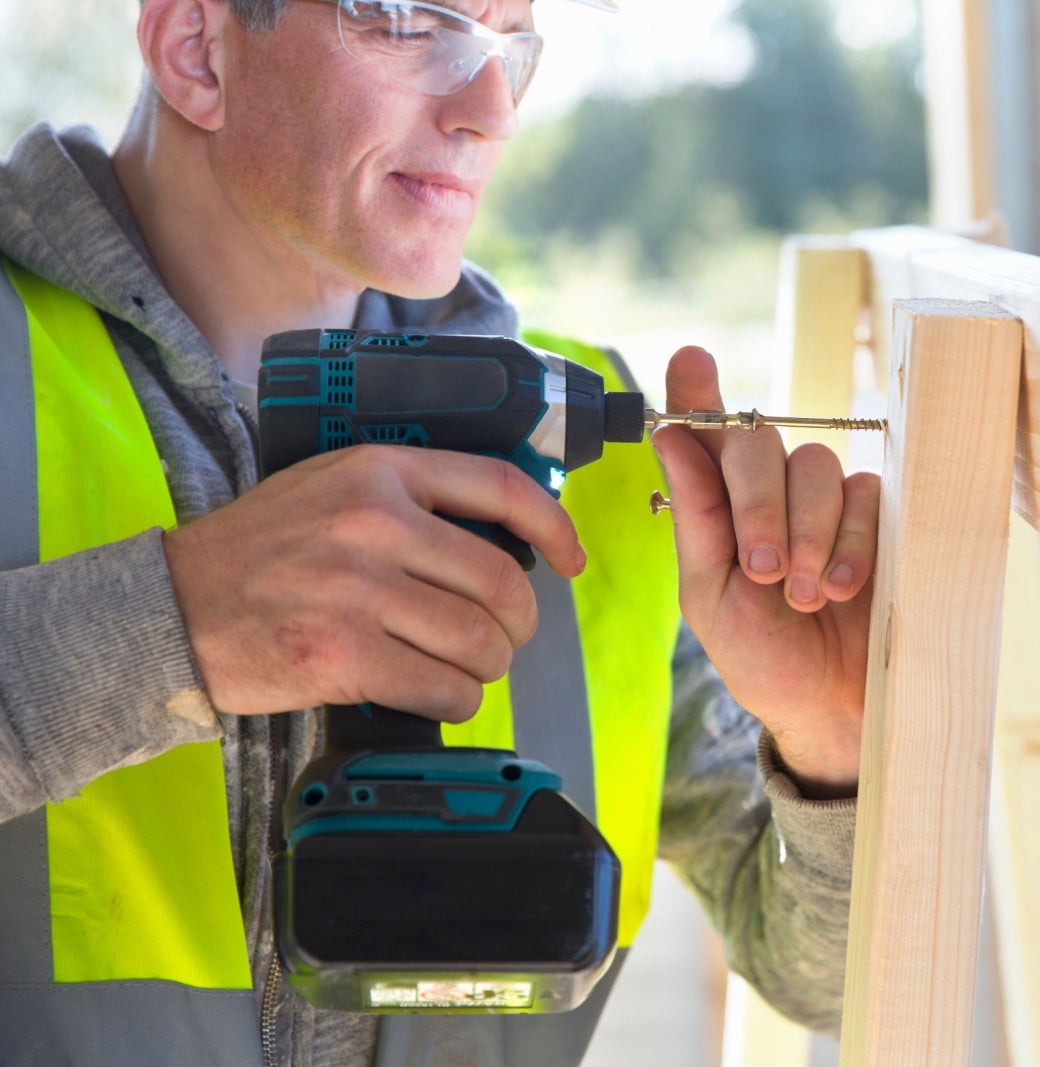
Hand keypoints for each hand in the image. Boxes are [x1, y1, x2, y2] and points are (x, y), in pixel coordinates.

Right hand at [163, 445, 585, 719]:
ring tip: (460, 668)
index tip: (571, 558)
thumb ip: (412, 500)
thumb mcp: (334, 488)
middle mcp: (375, 524)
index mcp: (381, 472)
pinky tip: (435, 695)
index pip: (501, 487)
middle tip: (499, 638)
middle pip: (502, 584)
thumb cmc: (262, 551)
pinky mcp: (342, 655)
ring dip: (485, 668)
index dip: (554, 528)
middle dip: (516, 624)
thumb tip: (507, 540)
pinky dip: (456, 702)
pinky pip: (444, 689)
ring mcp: (358, 591)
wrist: (173, 606)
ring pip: (480, 642)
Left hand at [651, 347, 879, 798]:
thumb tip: (669, 434)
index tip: (691, 358)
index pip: (705, 430)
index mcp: (717, 503)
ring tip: (804, 597)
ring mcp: (827, 500)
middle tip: (765, 570)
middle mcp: (770, 489)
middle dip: (759, 503)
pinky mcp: (880, 516)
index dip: (697, 388)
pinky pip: (867, 496)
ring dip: (808, 534)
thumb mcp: (711, 595)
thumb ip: (697, 514)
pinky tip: (841, 591)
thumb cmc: (763, 655)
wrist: (832, 707)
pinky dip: (850, 545)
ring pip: (818, 466)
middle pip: (761, 441)